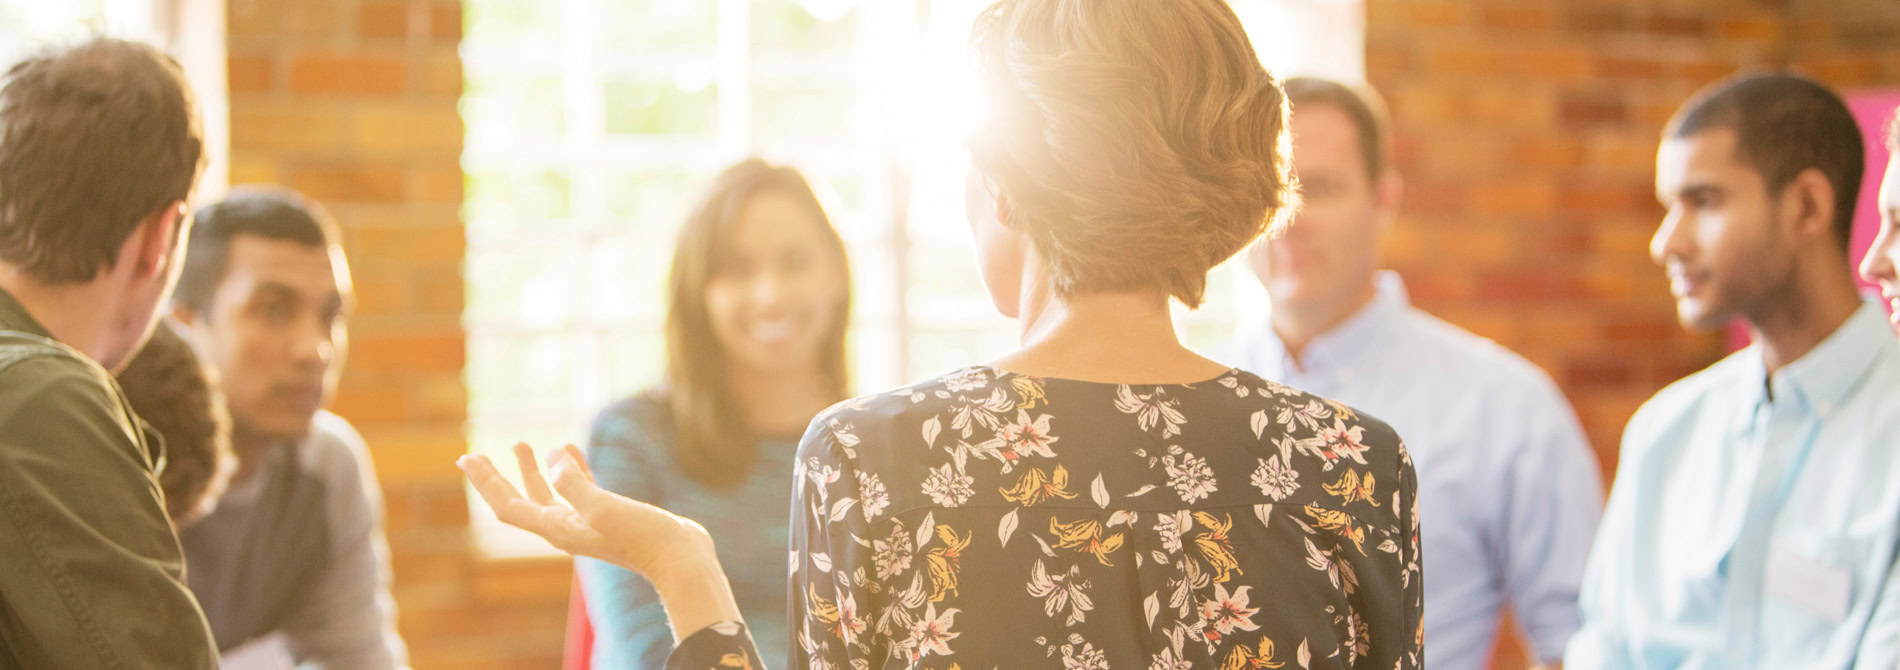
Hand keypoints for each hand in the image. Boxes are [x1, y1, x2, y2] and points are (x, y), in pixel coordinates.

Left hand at [459, 444, 742, 641]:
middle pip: (520, 501)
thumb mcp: (605, 507)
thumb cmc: (644, 537)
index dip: (486, 483)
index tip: (466, 459)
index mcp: (558, 529)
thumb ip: (575, 482)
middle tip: (472, 454)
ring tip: (519, 445)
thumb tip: (552, 457)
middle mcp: (566, 527)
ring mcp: (586, 521)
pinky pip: (579, 488)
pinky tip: (569, 448)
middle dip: (496, 477)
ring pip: (548, 493)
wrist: (680, 557)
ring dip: (530, 470)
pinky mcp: (607, 514)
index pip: (509, 506)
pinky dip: (569, 468)